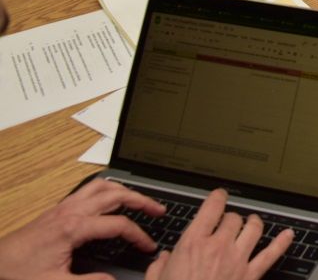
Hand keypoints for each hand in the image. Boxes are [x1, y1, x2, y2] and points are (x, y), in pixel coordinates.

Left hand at [0, 178, 164, 276]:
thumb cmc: (18, 274)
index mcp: (74, 227)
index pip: (118, 225)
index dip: (138, 236)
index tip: (148, 247)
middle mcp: (71, 211)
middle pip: (116, 195)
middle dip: (142, 200)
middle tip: (159, 210)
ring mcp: (63, 207)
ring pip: (103, 186)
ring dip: (125, 190)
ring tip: (140, 200)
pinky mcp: (57, 210)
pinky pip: (89, 189)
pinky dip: (107, 190)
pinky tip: (111, 199)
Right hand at [145, 189, 292, 279]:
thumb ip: (160, 265)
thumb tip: (164, 259)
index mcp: (193, 243)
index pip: (213, 207)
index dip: (218, 197)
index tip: (219, 196)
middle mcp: (218, 247)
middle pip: (234, 218)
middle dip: (231, 218)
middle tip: (228, 222)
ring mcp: (237, 260)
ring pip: (254, 229)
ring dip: (254, 223)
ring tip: (252, 222)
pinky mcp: (250, 276)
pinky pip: (271, 255)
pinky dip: (282, 243)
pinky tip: (288, 235)